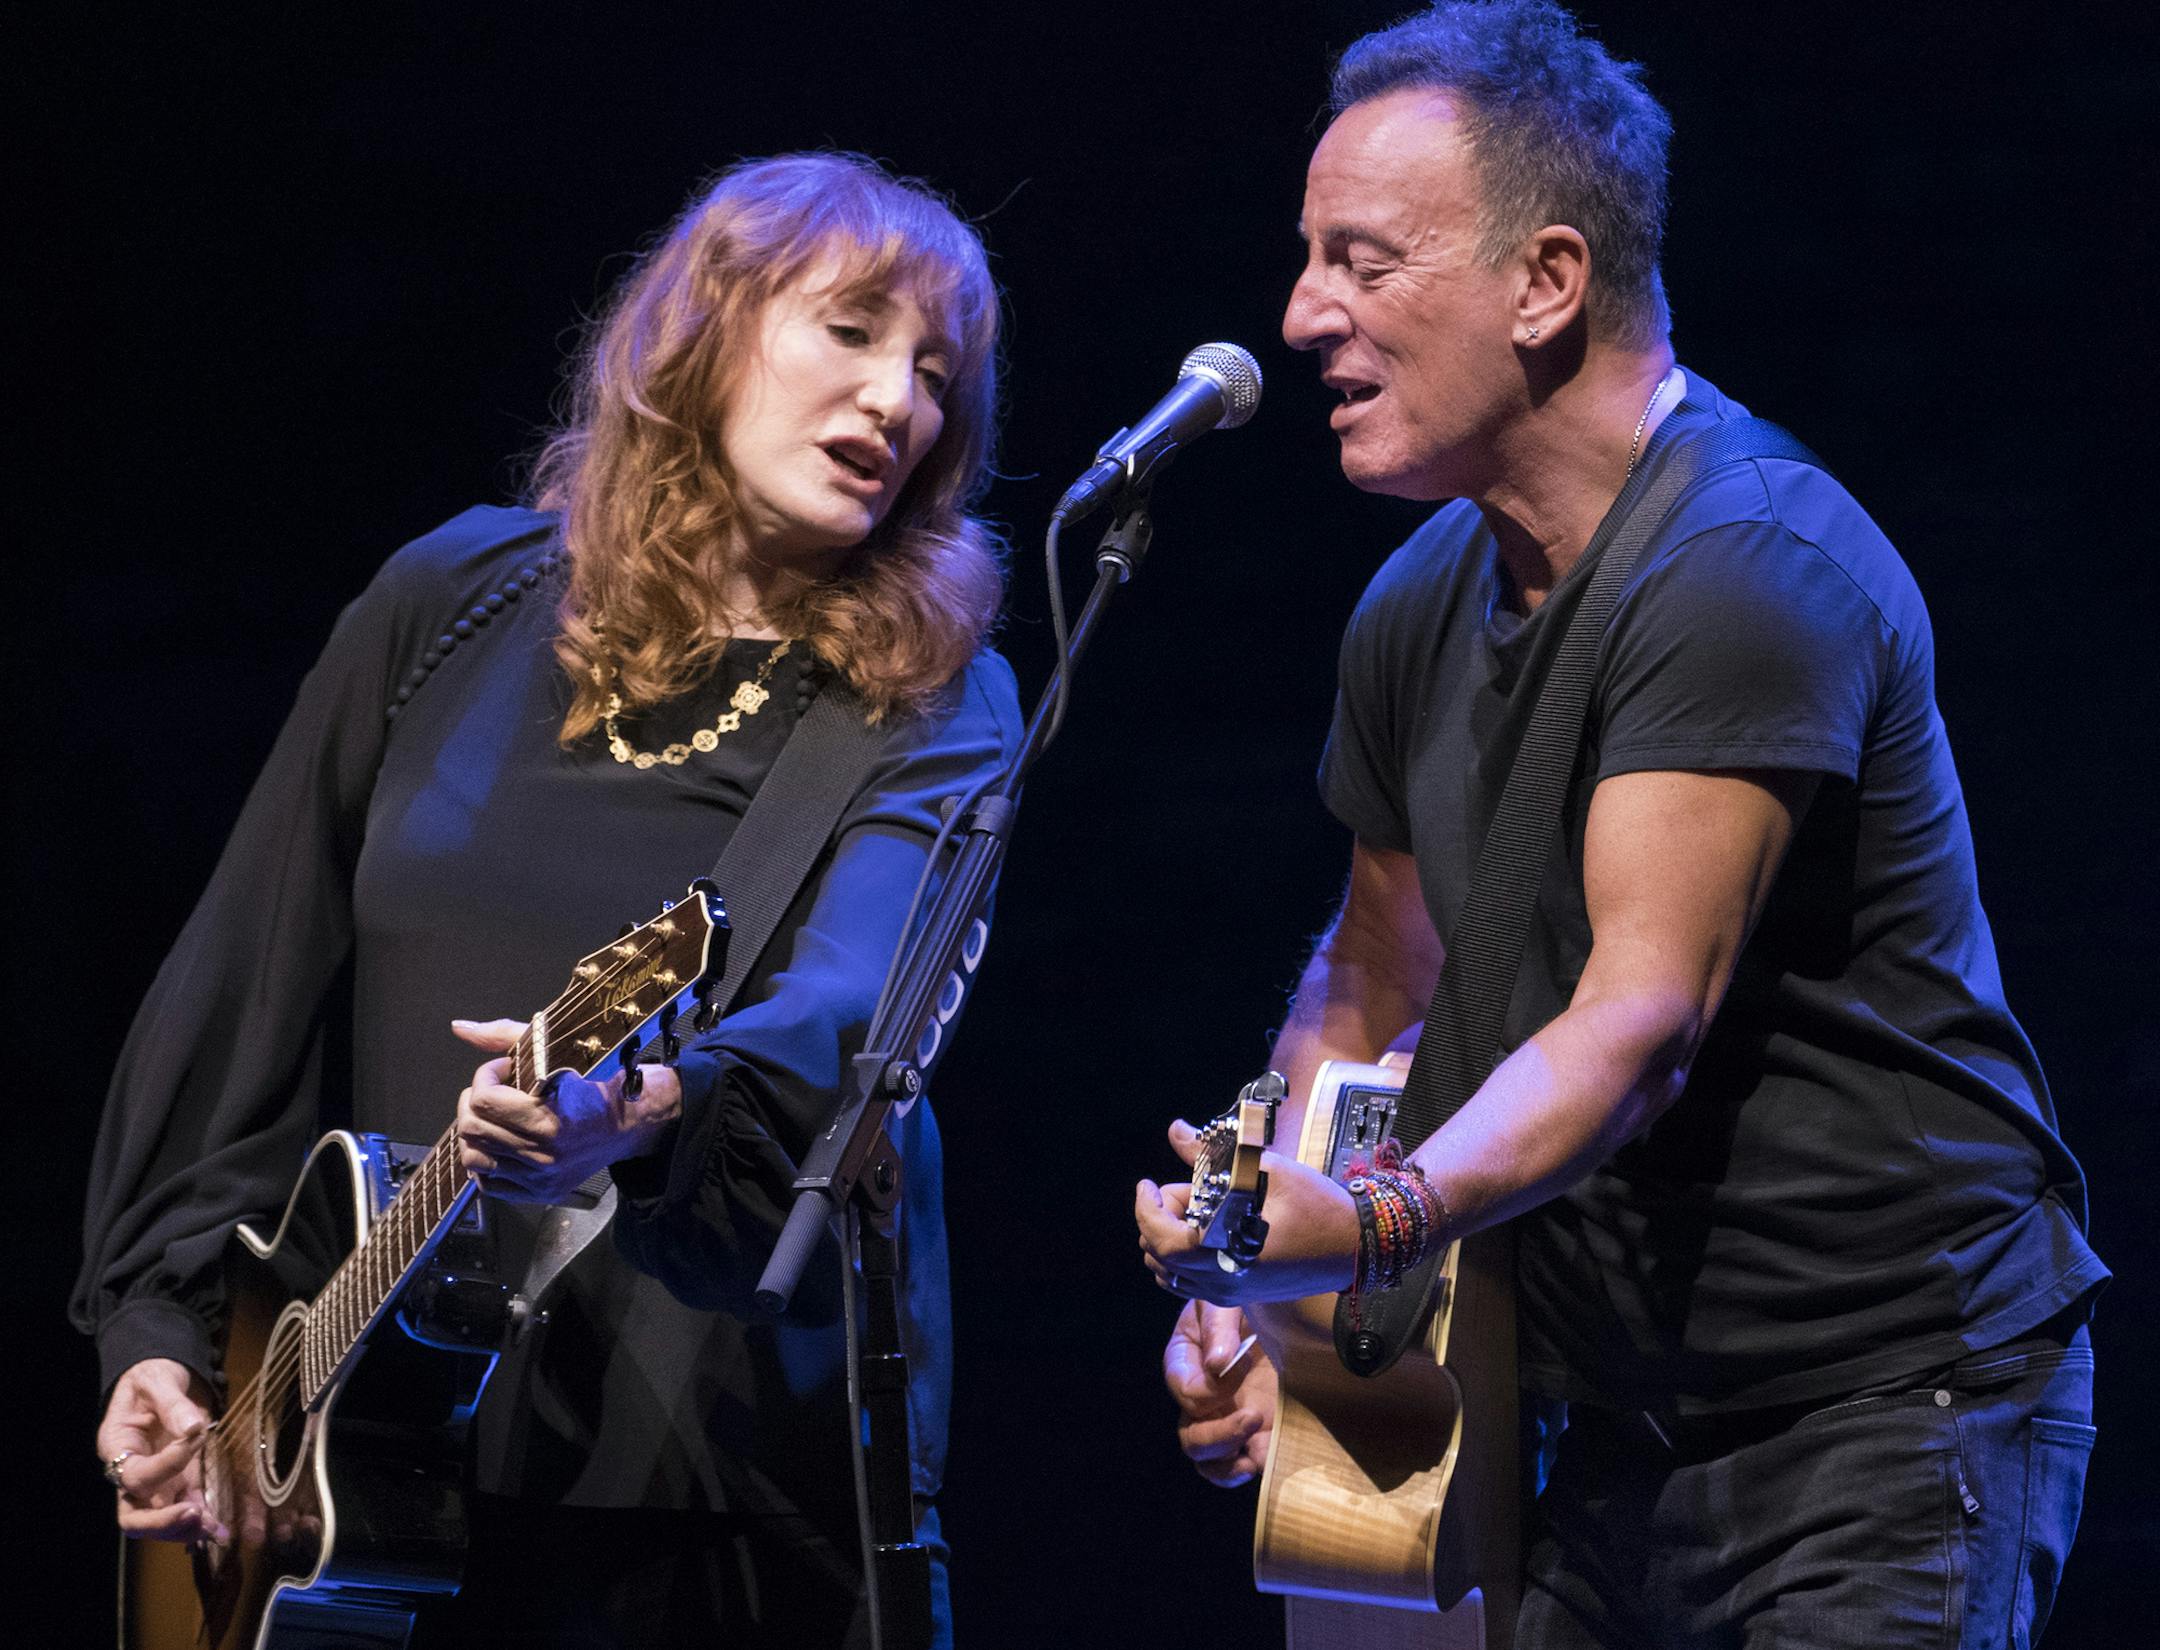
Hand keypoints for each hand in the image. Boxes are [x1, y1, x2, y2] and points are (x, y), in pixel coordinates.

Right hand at [98, 1358, 225, 1542]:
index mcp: (116, 1447)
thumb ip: (172, 1404)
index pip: (135, 1474)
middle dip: (162, 1522)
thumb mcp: (158, 1380)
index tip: (196, 1437)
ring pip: (159, 1520)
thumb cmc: (152, 1376)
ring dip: (185, 1528)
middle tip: (195, 1515)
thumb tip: (192, 1428)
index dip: (165, 1465)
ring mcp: (154, 1482)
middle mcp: (130, 1472)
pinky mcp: (177, 1482)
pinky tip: (220, 1530)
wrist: (162, 1378)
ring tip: (214, 1529)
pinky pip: (184, 1507)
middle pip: (134, 1515)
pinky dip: (201, 1520)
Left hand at [452, 1018, 682, 1203]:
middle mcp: (543, 1155)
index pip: (484, 1100)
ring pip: (473, 1158)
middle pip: (473, 1128)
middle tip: (493, 1090)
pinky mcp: (537, 1194)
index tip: (502, 1068)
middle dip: (474, 1102)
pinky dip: (486, 1161)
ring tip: (493, 1118)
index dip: (485, 1076)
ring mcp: (539, 1179)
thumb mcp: (556, 1051)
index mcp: (550, 1120)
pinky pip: (487, 1184)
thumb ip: (505, 1035)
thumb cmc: (594, 1085)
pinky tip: (500, 1143)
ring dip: (475, 1133)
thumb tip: (460, 1027)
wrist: (627, 1124)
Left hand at [1135, 1118, 1357, 1305]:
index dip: (1146, 1210)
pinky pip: (1189, 1284)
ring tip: (1193, 1208)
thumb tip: (1176, 1130)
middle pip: (1160, 1259)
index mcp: (1229, 1250)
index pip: (1164, 1240)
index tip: (1147, 1183)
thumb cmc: (1317, 1204)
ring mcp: (1230, 1293)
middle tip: (1182, 1189)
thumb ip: (1213, 1152)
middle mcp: (1224, 1280)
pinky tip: (1201, 1229)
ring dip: (1166, 1241)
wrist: (1355, 1245)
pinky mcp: (1238, 1296)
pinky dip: (1180, 1260)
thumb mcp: (1265, 1168)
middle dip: (1157, 1220)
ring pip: (1170, 1276)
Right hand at [1164, 1301, 1276, 1486]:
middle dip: (1217, 1435)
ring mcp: (1229, 1416)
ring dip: (1227, 1464)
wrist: (1295, 1306)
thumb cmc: (1251, 1292)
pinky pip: (1242, 1462)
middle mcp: (1203, 1395)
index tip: (1235, 1364)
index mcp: (1186, 1359)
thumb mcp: (1229, 1296)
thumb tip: (1217, 1365)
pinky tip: (1266, 1460)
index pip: (1182, 1388)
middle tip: (1251, 1417)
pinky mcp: (1259, 1430)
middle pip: (1191, 1436)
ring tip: (1253, 1455)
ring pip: (1209, 1460)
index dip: (1206, 1389)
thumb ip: (1218, 1325)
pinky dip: (1249, 1468)